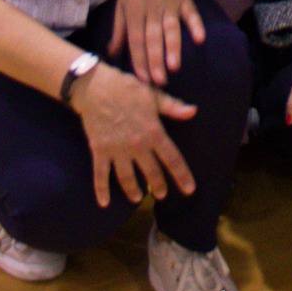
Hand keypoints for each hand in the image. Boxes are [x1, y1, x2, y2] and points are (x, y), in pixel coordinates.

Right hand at [71, 61, 197, 206]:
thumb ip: (173, 107)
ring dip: (133, 191)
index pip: (172, 158)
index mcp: (153, 131)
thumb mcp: (154, 95)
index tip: (190, 190)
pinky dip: (101, 190)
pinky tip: (104, 203)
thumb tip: (194, 111)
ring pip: (127, 178)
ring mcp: (117, 150)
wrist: (97, 88)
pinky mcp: (100, 151)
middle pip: (151, 172)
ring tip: (138, 198)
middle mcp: (137, 145)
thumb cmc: (128, 89)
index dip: (182, 175)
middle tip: (162, 195)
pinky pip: (100, 175)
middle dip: (158, 186)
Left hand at [108, 0, 205, 86]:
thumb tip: (112, 54)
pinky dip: (196, 25)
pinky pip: (191, 13)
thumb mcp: (121, 3)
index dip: (139, 59)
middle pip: (153, 37)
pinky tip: (200, 39)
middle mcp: (151, 8)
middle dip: (156, 60)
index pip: (136, 39)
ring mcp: (170, 3)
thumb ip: (118, 29)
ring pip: (171, 28)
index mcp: (134, 11)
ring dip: (173, 47)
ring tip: (175, 66)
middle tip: (159, 81)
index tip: (143, 79)